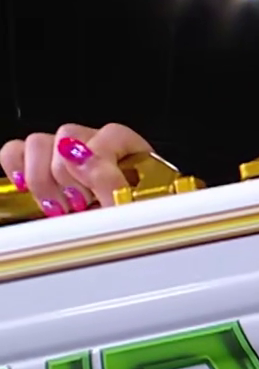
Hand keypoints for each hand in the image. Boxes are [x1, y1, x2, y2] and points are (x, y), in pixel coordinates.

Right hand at [1, 123, 154, 217]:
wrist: (121, 233)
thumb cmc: (131, 218)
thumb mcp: (134, 210)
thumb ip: (114, 186)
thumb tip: (86, 164)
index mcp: (128, 148)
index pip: (111, 136)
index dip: (103, 169)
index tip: (104, 200)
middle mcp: (93, 142)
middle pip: (68, 135)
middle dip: (71, 177)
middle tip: (80, 205)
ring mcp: (62, 151)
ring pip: (38, 143)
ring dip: (44, 179)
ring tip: (59, 207)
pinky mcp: (37, 163)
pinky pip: (14, 152)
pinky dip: (16, 169)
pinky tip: (29, 190)